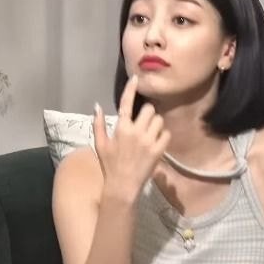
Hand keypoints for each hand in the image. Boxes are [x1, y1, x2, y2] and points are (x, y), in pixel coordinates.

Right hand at [93, 75, 169, 200]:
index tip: (136, 77)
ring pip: (159, 120)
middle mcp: (135, 131)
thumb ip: (98, 124)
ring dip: (156, 125)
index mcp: (121, 128)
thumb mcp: (100, 144)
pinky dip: (163, 137)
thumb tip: (97, 106)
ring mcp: (148, 140)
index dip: (131, 88)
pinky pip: (166, 134)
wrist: (122, 186)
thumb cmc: (110, 165)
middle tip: (144, 123)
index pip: (126, 103)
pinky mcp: (158, 150)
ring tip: (150, 135)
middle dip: (148, 114)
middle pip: (149, 109)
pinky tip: (156, 144)